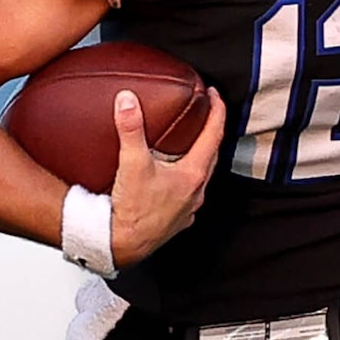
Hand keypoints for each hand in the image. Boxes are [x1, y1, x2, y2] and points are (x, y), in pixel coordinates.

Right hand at [107, 85, 223, 265]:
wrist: (123, 245)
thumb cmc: (132, 210)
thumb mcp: (131, 163)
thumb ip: (131, 129)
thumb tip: (128, 100)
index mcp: (192, 175)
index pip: (213, 135)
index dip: (216, 111)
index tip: (214, 94)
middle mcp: (197, 192)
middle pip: (212, 155)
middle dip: (211, 131)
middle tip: (206, 113)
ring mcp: (189, 207)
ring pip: (202, 176)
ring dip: (199, 157)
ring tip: (191, 143)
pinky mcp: (178, 219)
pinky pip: (189, 194)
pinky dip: (186, 179)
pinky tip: (173, 177)